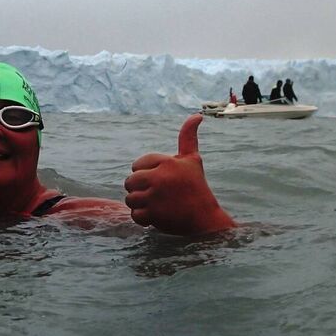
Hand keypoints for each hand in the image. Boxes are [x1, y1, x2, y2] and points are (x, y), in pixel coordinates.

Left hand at [124, 114, 235, 235]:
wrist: (205, 220)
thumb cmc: (197, 188)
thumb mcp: (192, 160)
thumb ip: (188, 137)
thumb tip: (196, 115)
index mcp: (167, 162)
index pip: (137, 164)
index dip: (145, 174)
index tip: (160, 181)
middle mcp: (160, 177)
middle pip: (130, 182)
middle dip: (139, 190)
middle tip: (155, 195)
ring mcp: (155, 196)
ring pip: (130, 199)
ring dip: (140, 205)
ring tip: (156, 205)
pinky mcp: (153, 214)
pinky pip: (135, 215)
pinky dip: (143, 218)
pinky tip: (157, 216)